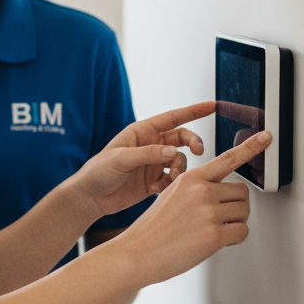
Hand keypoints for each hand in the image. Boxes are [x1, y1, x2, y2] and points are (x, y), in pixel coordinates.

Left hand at [71, 101, 215, 216]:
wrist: (91, 197)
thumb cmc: (98, 171)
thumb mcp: (121, 159)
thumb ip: (148, 154)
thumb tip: (173, 152)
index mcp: (142, 132)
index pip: (173, 118)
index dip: (194, 111)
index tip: (213, 105)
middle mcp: (151, 146)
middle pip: (182, 139)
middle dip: (194, 143)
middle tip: (199, 151)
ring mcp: (154, 163)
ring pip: (180, 161)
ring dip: (179, 170)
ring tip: (167, 179)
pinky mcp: (155, 181)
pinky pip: (173, 179)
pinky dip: (170, 184)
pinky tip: (157, 190)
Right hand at [114, 129, 271, 285]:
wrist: (138, 252)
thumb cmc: (153, 228)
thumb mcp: (171, 195)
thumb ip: (197, 189)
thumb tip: (222, 193)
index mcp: (191, 179)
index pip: (226, 159)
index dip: (249, 148)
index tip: (266, 137)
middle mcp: (201, 191)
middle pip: (242, 192)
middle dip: (235, 206)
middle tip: (219, 218)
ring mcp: (208, 213)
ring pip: (244, 212)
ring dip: (235, 223)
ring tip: (212, 230)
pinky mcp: (214, 235)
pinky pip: (242, 232)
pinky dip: (234, 239)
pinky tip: (216, 241)